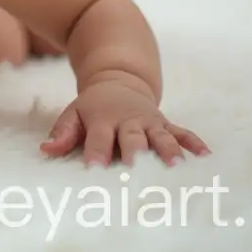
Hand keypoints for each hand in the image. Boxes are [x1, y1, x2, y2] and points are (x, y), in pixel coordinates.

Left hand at [40, 76, 209, 166]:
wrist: (118, 79)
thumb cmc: (92, 107)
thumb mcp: (73, 114)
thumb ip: (62, 132)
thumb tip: (46, 150)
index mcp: (102, 119)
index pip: (98, 140)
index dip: (96, 154)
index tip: (95, 172)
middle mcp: (128, 121)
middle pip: (132, 138)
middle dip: (135, 155)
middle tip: (139, 171)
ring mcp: (150, 121)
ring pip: (160, 136)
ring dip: (169, 151)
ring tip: (176, 167)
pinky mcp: (166, 122)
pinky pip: (182, 131)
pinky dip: (194, 143)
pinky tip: (206, 157)